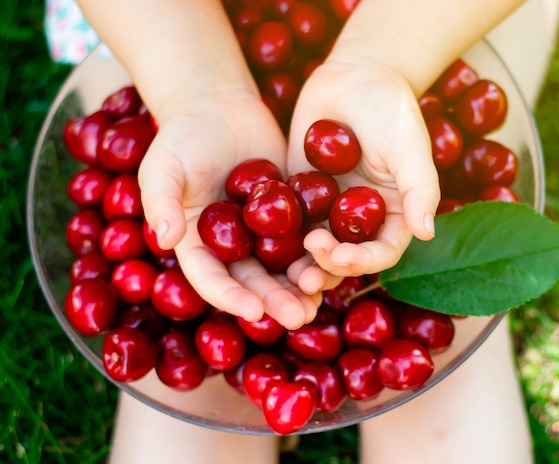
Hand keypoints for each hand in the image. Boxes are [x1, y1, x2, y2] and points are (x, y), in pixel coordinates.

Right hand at [138, 89, 322, 328]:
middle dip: (274, 301)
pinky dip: (317, 254)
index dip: (231, 298)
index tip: (254, 311)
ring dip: (300, 287)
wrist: (221, 108)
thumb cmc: (184, 137)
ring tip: (319, 301)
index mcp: (198, 243)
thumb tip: (165, 239)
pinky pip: (304, 238)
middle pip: (253, 280)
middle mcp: (232, 245)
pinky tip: (336, 266)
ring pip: (282, 267)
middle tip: (298, 317)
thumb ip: (160, 201)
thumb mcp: (163, 166)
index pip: (212, 279)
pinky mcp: (289, 213)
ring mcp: (262, 232)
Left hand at [287, 59, 440, 278]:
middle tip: (305, 267)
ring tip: (284, 270)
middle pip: (344, 256)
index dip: (361, 262)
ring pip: (314, 245)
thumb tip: (427, 233)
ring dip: (300, 261)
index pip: (381, 252)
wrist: (355, 76)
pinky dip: (278, 232)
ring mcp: (327, 207)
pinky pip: (288, 217)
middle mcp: (359, 218)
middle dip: (326, 267)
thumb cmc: (391, 109)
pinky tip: (261, 238)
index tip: (338, 255)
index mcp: (392, 215)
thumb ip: (420, 188)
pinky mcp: (300, 192)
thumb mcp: (410, 146)